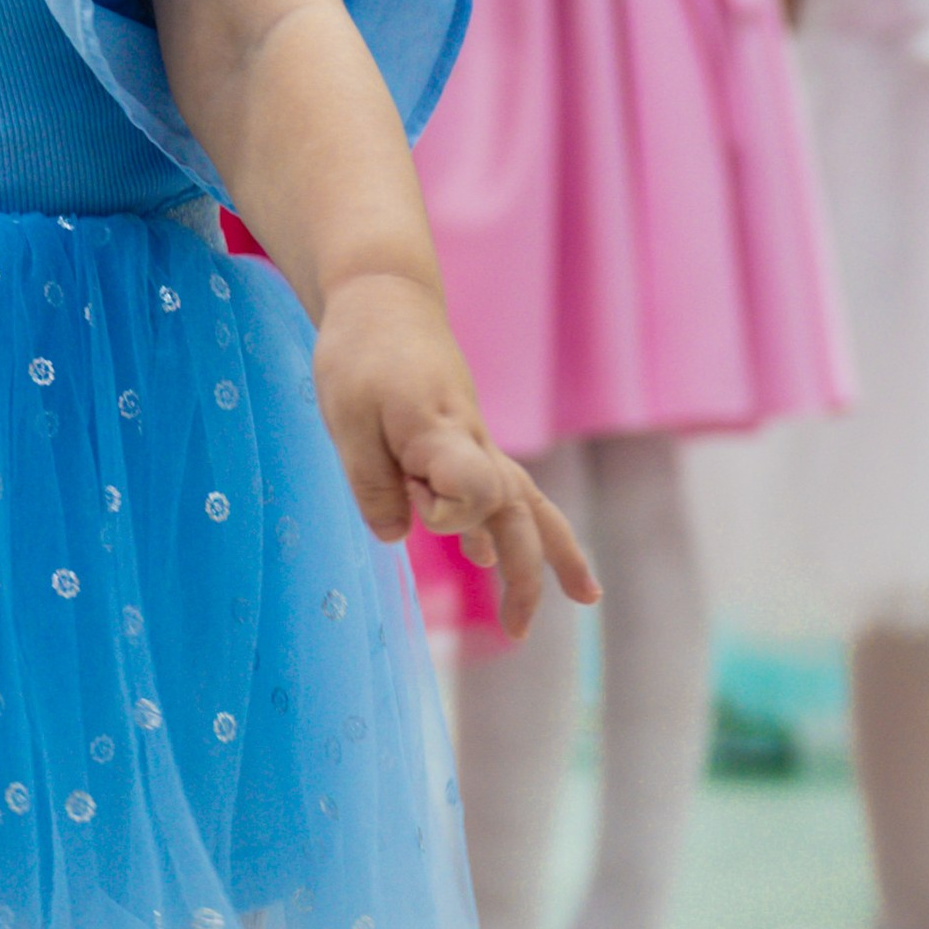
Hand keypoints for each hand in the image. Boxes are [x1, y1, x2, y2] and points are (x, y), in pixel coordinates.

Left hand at [312, 274, 598, 639]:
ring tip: (583, 600)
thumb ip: (371, 480)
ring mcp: (475, 440)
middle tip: (520, 633)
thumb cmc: (359, 353)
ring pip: (526, 502)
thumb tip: (399, 537)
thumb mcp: (344, 417)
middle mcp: (471, 441)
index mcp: (440, 434)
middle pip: (516, 512)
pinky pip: (502, 489)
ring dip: (549, 554)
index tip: (415, 501)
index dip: (451, 512)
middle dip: (526, 573)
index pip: (475, 491)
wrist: (386, 295)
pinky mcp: (467, 439)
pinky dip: (509, 525)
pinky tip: (494, 556)